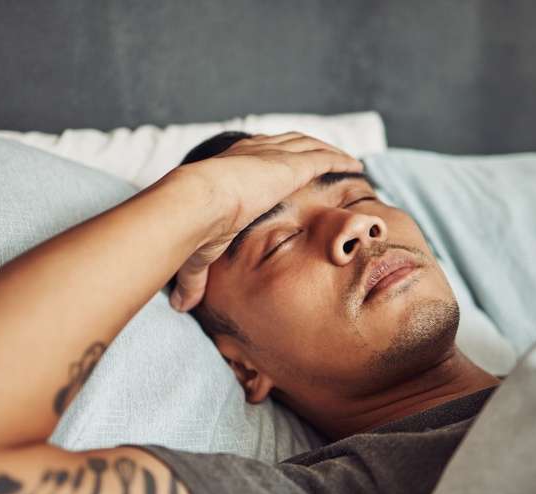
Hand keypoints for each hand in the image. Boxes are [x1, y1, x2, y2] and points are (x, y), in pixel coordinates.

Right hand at [169, 132, 363, 311]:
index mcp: (229, 167)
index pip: (256, 157)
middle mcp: (253, 154)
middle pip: (286, 145)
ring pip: (308, 147)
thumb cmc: (192, 226)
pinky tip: (355, 165)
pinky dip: (340, 160)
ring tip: (345, 160)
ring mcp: (273, 157)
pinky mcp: (291, 165)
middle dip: (304, 150)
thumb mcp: (195, 254)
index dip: (271, 161)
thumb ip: (195, 278)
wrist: (198, 203)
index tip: (283, 169)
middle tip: (323, 158)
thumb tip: (180, 306)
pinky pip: (324, 159)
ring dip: (328, 151)